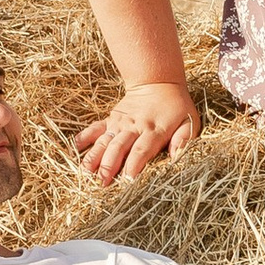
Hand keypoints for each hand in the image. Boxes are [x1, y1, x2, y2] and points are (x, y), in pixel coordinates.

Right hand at [75, 81, 199, 185]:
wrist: (158, 81)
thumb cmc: (176, 107)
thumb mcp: (189, 122)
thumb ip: (183, 140)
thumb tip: (177, 157)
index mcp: (153, 130)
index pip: (141, 150)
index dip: (133, 165)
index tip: (127, 180)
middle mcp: (134, 127)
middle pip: (119, 147)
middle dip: (109, 165)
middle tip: (102, 183)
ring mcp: (120, 122)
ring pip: (105, 140)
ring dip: (94, 156)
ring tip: (85, 172)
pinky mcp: (111, 119)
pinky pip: (95, 128)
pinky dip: (84, 137)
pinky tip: (76, 148)